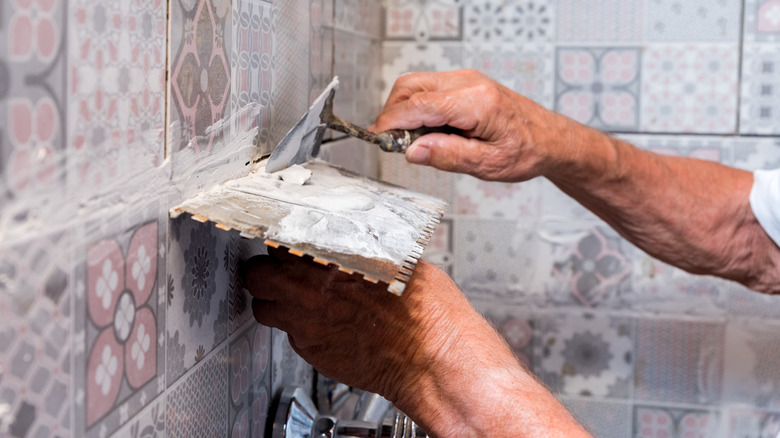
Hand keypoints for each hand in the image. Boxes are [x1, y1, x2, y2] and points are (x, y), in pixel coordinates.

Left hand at [243, 247, 465, 401]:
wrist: (431, 358)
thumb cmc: (424, 311)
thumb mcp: (397, 258)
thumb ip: (358, 249)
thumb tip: (347, 241)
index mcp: (328, 256)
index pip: (278, 238)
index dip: (282, 241)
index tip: (285, 243)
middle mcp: (307, 288)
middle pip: (256, 272)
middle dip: (266, 271)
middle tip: (280, 271)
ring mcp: (304, 322)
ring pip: (261, 306)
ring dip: (273, 300)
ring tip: (295, 300)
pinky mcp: (309, 349)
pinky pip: (289, 333)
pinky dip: (300, 327)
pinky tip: (325, 324)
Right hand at [372, 69, 577, 181]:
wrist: (550, 139)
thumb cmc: (526, 151)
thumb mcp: (487, 164)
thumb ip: (447, 156)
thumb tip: (412, 151)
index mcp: (475, 102)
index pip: (418, 104)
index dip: (392, 122)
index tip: (378, 139)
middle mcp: (468, 83)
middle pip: (409, 86)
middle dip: (393, 114)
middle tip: (394, 144)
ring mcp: (465, 79)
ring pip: (414, 85)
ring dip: (403, 110)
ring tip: (413, 141)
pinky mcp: (463, 83)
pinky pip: (427, 88)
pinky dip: (416, 108)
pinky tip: (428, 131)